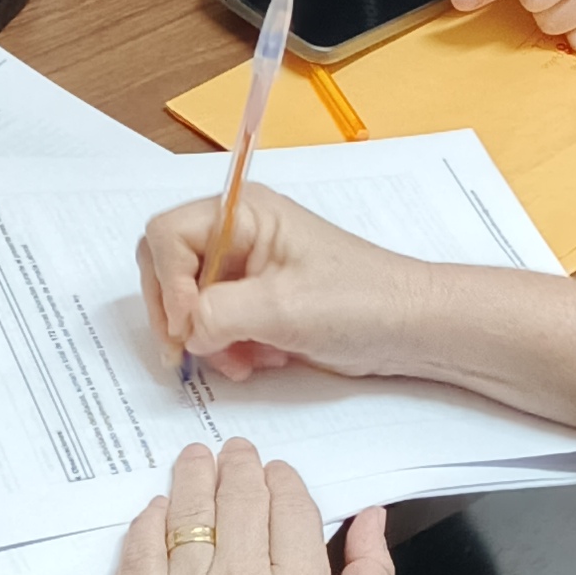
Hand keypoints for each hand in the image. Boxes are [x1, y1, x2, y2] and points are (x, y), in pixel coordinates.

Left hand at [119, 436, 394, 574]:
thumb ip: (371, 570)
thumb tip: (371, 514)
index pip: (288, 504)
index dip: (282, 479)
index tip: (276, 474)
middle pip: (238, 498)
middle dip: (239, 465)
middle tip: (235, 452)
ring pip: (188, 514)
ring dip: (193, 476)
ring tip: (195, 459)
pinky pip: (141, 553)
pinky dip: (149, 522)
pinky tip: (159, 508)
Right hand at [137, 182, 429, 384]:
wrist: (409, 328)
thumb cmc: (361, 301)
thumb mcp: (282, 307)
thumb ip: (217, 313)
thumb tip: (185, 331)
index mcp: (243, 212)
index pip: (166, 236)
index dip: (167, 282)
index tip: (187, 325)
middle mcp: (237, 234)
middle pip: (167, 268)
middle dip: (176, 315)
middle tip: (188, 353)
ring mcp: (245, 269)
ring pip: (187, 303)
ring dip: (204, 338)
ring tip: (241, 361)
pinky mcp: (255, 302)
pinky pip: (213, 324)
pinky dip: (225, 348)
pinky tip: (258, 361)